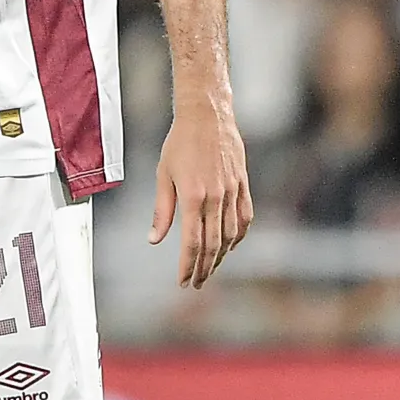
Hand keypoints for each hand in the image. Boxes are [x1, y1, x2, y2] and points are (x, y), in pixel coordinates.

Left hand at [152, 103, 251, 288]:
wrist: (207, 115)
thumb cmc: (179, 143)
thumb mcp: (163, 175)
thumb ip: (161, 210)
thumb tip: (154, 239)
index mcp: (193, 196)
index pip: (192, 242)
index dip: (188, 265)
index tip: (183, 281)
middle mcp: (216, 197)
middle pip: (213, 244)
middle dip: (204, 268)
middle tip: (196, 284)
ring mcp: (232, 191)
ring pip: (231, 235)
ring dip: (220, 256)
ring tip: (210, 268)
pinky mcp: (243, 184)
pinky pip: (245, 218)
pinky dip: (238, 236)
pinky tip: (230, 245)